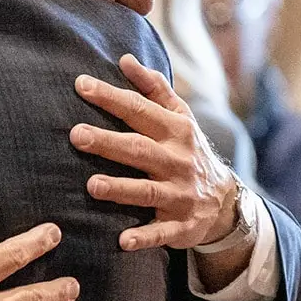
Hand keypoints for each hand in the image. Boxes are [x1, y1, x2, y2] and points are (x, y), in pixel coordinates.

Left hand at [72, 54, 241, 251]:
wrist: (225, 201)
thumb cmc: (189, 150)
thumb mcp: (180, 116)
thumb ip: (154, 88)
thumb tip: (125, 59)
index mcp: (176, 131)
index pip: (140, 110)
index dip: (111, 97)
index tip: (81, 85)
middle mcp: (178, 160)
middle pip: (139, 149)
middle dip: (108, 142)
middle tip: (76, 135)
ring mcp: (181, 194)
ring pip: (148, 191)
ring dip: (121, 189)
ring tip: (92, 185)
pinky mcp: (181, 225)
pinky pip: (162, 232)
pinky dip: (145, 237)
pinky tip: (123, 241)